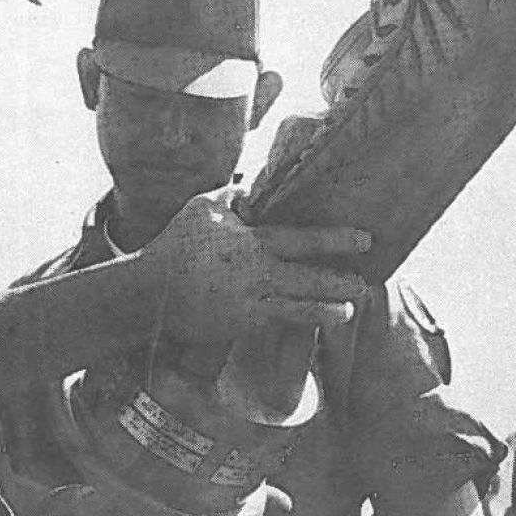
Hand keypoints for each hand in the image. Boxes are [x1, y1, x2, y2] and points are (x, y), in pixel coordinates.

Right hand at [144, 191, 370, 341]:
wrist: (149, 291)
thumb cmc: (176, 245)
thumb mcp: (201, 208)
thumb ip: (233, 197)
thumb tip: (255, 191)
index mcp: (250, 242)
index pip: (302, 239)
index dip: (336, 239)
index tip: (365, 239)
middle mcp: (256, 272)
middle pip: (309, 278)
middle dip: (340, 281)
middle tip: (366, 282)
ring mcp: (250, 302)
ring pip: (299, 307)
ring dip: (327, 310)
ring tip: (347, 311)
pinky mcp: (241, 324)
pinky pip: (277, 323)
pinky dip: (297, 322)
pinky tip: (313, 322)